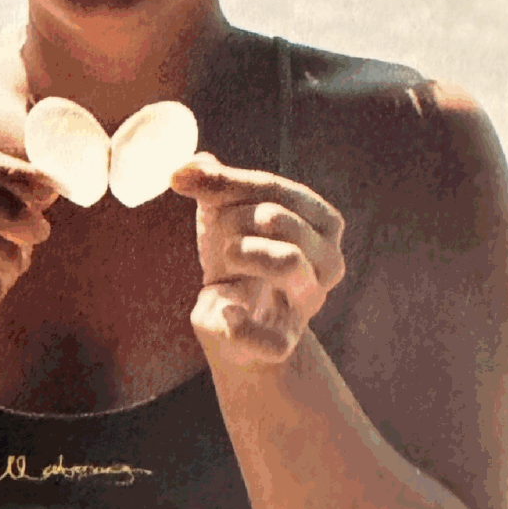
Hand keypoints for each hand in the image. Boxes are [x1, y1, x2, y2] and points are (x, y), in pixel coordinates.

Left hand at [172, 155, 346, 367]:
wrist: (233, 322)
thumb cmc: (239, 253)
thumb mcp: (225, 211)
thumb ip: (211, 182)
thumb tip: (185, 166)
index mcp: (322, 224)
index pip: (282, 192)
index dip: (230, 183)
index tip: (181, 180)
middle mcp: (327, 264)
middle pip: (284, 221)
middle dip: (237, 216)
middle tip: (218, 232)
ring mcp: (307, 304)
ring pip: (290, 263)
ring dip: (246, 251)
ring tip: (227, 255)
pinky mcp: (282, 342)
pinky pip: (273, 339)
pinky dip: (242, 324)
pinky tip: (225, 310)